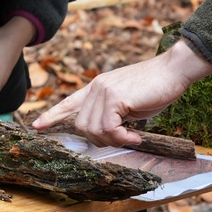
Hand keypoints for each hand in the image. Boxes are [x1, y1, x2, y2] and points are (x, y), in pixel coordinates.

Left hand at [31, 40, 211, 146]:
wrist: (174, 71)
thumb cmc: (157, 88)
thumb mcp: (129, 104)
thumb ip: (114, 115)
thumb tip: (107, 134)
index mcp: (97, 87)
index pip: (69, 102)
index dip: (53, 115)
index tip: (37, 126)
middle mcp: (96, 87)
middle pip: (82, 126)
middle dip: (101, 140)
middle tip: (124, 139)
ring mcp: (103, 90)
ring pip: (93, 129)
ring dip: (114, 140)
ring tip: (132, 137)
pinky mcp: (114, 96)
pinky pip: (108, 128)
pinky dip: (122, 138)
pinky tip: (135, 136)